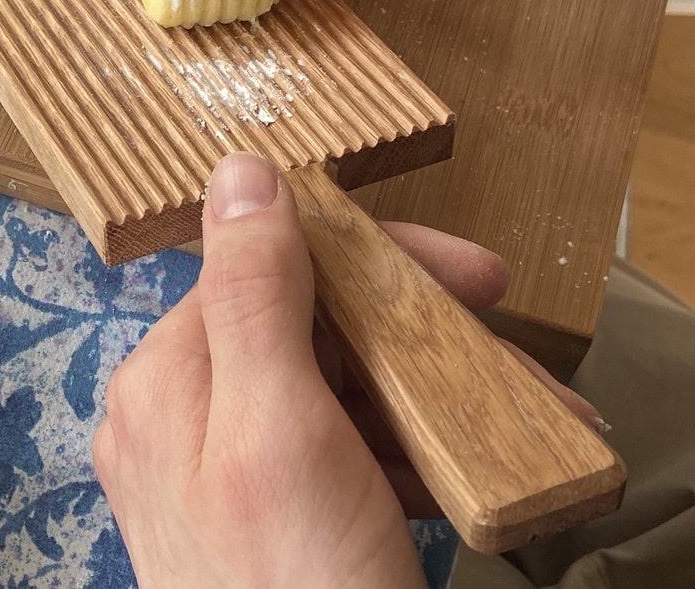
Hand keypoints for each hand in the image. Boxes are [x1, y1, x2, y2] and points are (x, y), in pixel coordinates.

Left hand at [92, 153, 603, 585]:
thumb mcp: (281, 432)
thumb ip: (256, 298)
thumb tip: (238, 172)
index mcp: (167, 383)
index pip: (269, 269)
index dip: (374, 262)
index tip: (474, 277)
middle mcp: (184, 420)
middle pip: (311, 331)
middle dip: (421, 338)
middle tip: (511, 353)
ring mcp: (227, 476)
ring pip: (339, 393)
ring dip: (435, 397)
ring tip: (528, 420)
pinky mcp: (274, 521)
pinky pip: (345, 456)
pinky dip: (415, 454)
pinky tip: (475, 470)